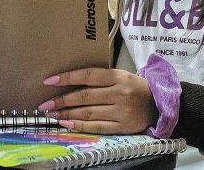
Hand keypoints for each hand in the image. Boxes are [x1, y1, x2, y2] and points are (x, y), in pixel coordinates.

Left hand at [37, 68, 157, 134]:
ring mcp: (122, 111)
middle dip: (61, 100)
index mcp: (118, 76)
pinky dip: (80, 125)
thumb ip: (98, 78)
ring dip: (66, 114)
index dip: (67, 78)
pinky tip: (67, 123)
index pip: (87, 75)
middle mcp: (120, 93)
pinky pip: (97, 127)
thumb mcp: (120, 75)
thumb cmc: (133, 87)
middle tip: (45, 104)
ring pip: (88, 113)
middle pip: (85, 96)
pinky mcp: (123, 127)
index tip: (49, 81)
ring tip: (52, 114)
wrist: (158, 104)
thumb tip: (69, 81)